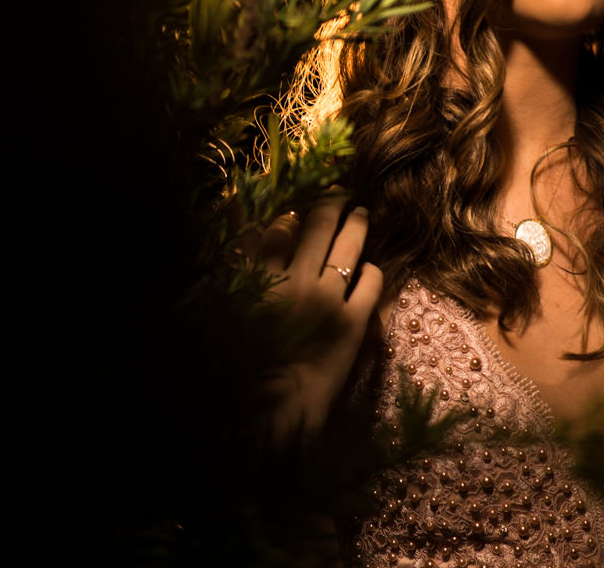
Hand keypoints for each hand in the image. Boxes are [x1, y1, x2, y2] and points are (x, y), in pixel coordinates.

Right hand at [256, 190, 383, 437]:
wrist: (276, 411)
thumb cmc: (246, 364)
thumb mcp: (232, 311)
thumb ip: (239, 272)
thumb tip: (245, 235)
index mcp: (262, 279)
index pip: (279, 229)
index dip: (292, 213)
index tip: (299, 207)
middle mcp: (297, 281)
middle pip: (319, 227)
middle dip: (331, 204)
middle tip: (340, 193)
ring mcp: (328, 300)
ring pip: (348, 247)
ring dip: (356, 225)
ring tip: (360, 213)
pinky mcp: (354, 322)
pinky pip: (371, 283)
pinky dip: (372, 270)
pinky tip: (369, 267)